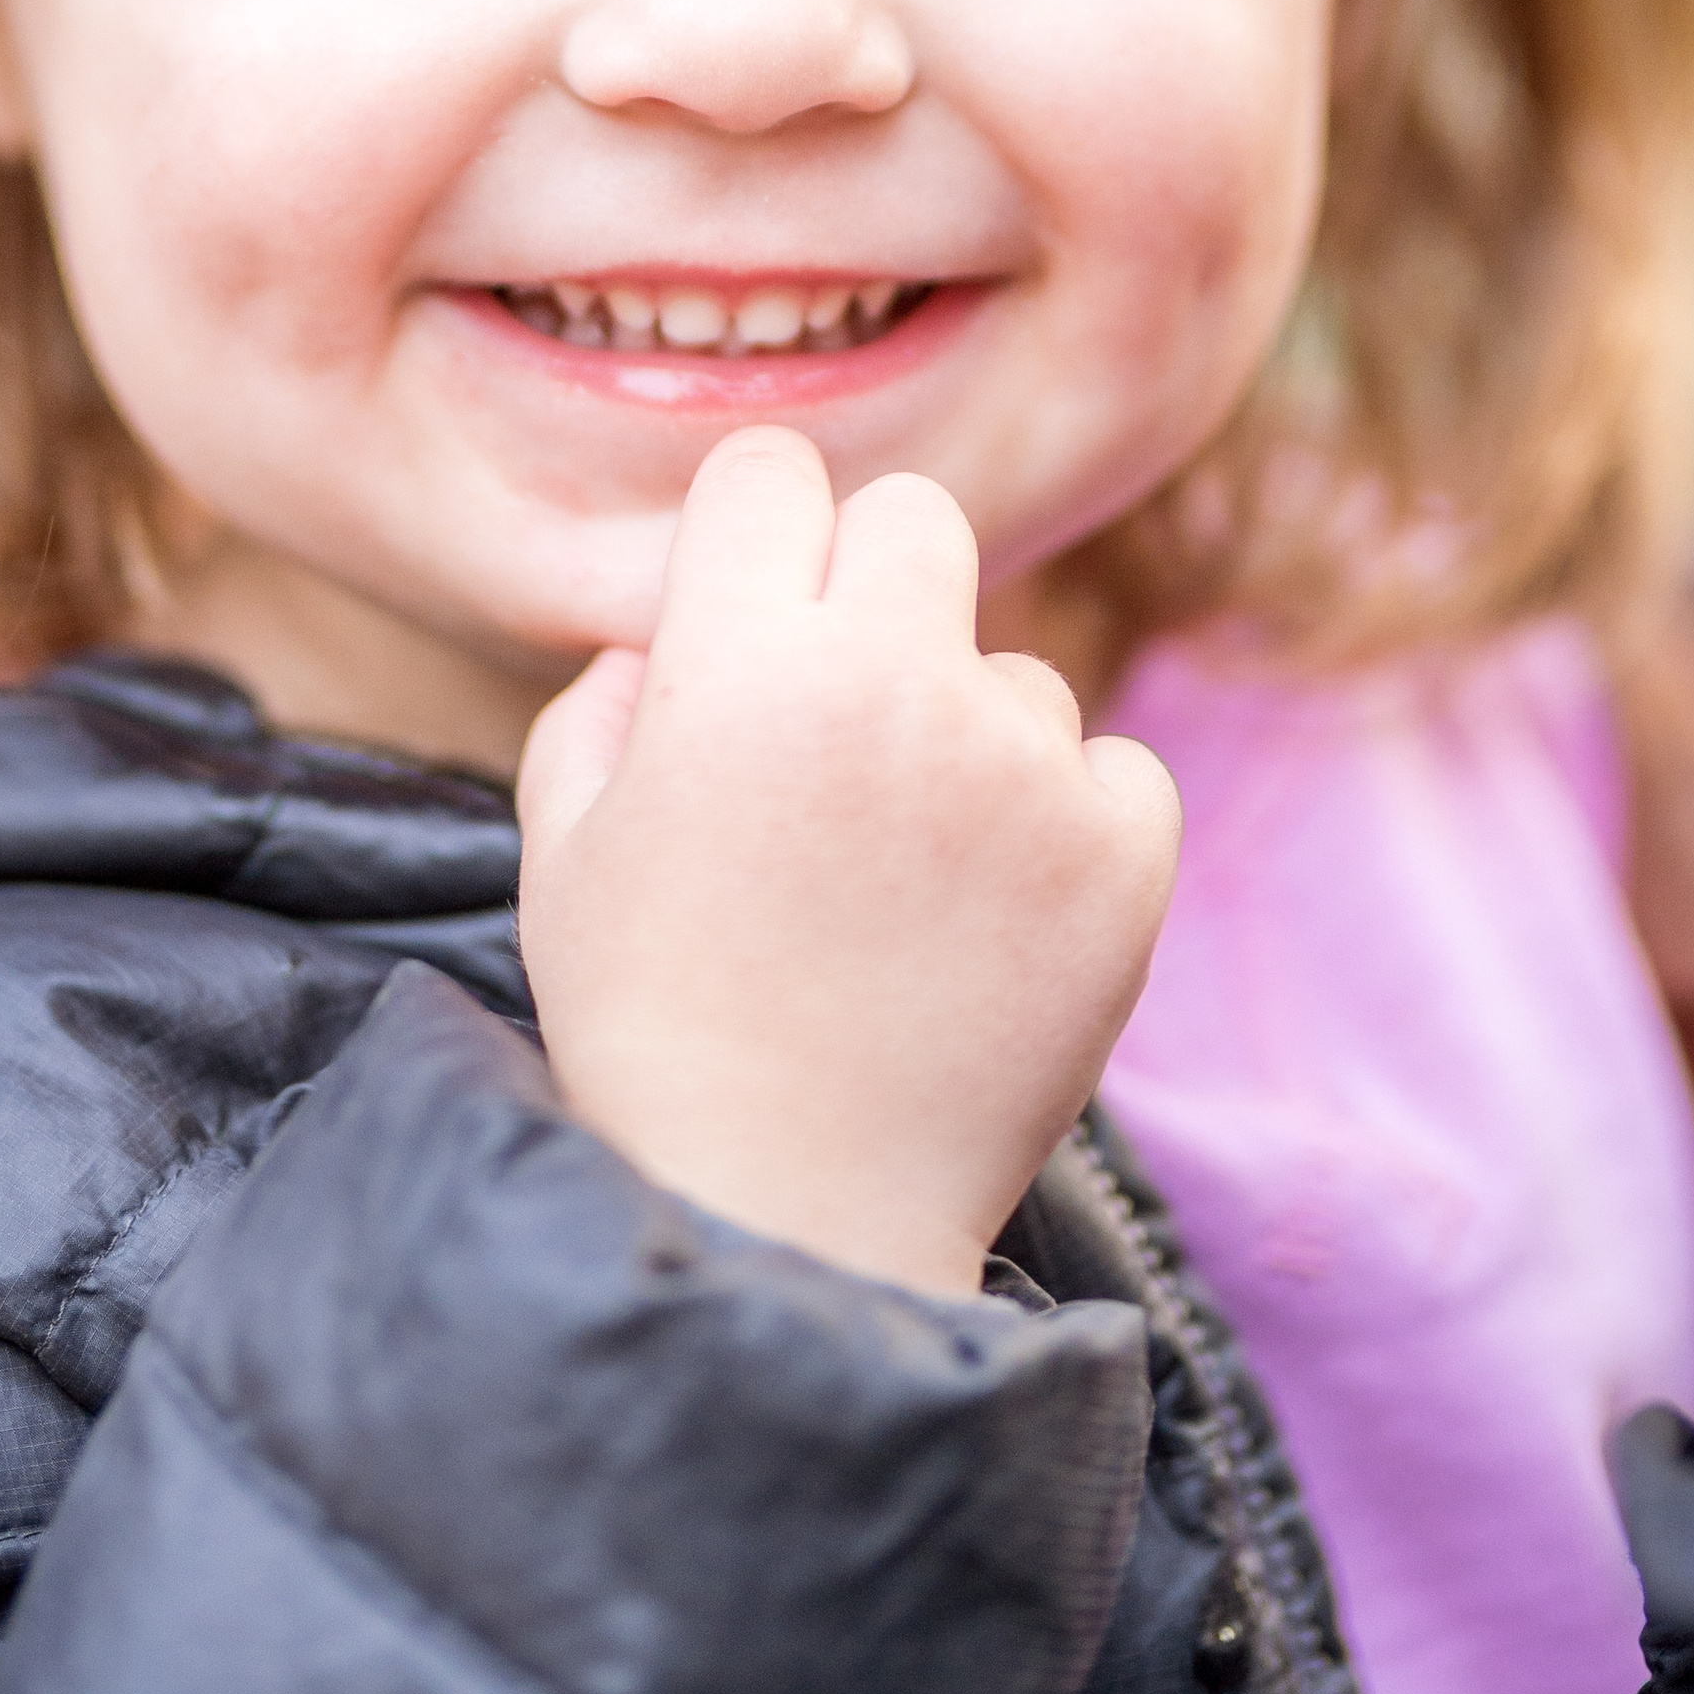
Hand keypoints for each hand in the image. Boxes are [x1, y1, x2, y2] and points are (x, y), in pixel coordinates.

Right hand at [516, 426, 1180, 1297]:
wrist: (794, 1221)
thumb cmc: (657, 1028)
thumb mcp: (568, 847)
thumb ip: (607, 697)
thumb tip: (670, 633)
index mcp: (743, 665)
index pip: (773, 472)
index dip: (752, 534)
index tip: (747, 601)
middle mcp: (896, 683)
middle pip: (918, 517)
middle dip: (872, 588)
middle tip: (837, 713)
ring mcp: (1025, 767)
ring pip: (1014, 667)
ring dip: (967, 734)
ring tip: (903, 882)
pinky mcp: (1125, 851)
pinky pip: (1109, 763)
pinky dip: (1062, 822)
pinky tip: (990, 917)